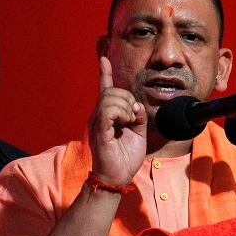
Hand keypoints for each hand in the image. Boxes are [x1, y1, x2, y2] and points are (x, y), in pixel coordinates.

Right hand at [88, 56, 146, 186]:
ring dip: (125, 106)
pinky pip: (108, 110)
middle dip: (127, 98)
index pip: (105, 89)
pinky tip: (124, 122)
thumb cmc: (126, 157)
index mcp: (107, 115)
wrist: (117, 177)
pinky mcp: (99, 130)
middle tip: (133, 117)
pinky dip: (120, 113)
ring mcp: (97, 122)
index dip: (104, 73)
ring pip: (110, 98)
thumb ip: (137, 116)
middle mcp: (99, 116)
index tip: (104, 58)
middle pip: (112, 91)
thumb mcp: (138, 132)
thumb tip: (135, 105)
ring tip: (128, 121)